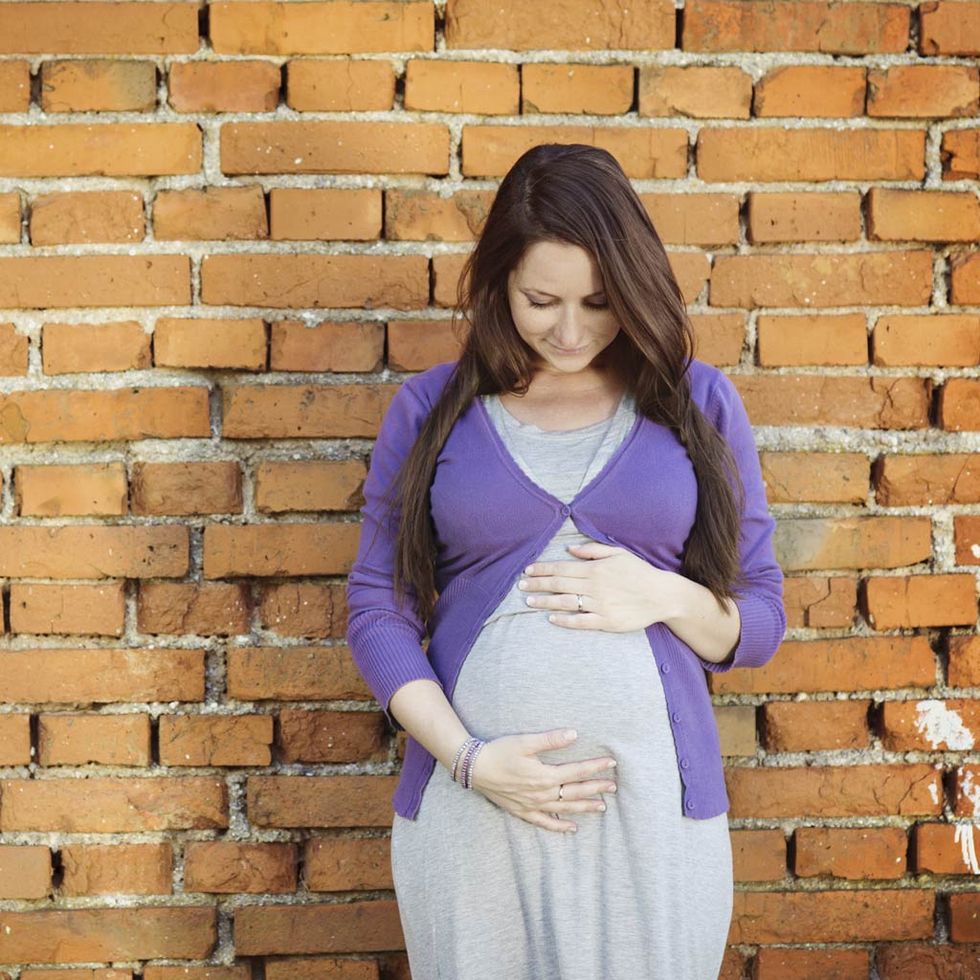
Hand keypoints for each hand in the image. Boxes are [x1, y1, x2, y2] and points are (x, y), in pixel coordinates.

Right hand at [467, 728, 618, 833]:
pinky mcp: (523, 811)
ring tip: (602, 807)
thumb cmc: (499, 751)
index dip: (595, 767)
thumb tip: (574, 734)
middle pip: (575, 792)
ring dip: (584, 807)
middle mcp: (542, 794)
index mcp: (545, 775)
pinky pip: (545, 823)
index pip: (577, 772)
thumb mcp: (525, 742)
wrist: (474, 768)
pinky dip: (560, 826)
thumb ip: (550, 740)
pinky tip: (572, 828)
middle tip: (614, 787)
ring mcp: (533, 805)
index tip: (611, 763)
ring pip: (565, 809)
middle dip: (596, 789)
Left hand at [517, 541, 677, 631]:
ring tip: (529, 602)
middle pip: (559, 585)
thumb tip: (570, 549)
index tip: (527, 571)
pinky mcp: (606, 622)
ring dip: (545, 602)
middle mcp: (594, 586)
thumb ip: (592, 550)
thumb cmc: (639, 572)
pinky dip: (565, 620)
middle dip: (537, 585)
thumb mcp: (618, 553)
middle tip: (521, 587)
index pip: (562, 568)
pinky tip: (552, 618)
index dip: (542, 570)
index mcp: (595, 569)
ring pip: (566, 603)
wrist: (662, 595)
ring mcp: (600, 605)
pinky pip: (581, 621)